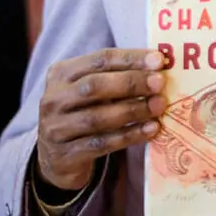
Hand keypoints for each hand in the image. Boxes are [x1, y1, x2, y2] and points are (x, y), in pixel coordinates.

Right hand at [37, 49, 166, 191]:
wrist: (57, 157)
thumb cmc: (85, 111)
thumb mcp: (93, 90)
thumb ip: (119, 76)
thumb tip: (161, 67)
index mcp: (62, 73)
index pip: (99, 59)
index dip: (130, 58)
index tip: (159, 60)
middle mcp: (54, 99)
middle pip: (94, 86)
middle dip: (131, 82)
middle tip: (160, 83)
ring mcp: (56, 128)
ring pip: (97, 117)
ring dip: (134, 110)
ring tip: (160, 106)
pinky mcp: (65, 155)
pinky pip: (102, 143)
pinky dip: (130, 135)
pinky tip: (152, 129)